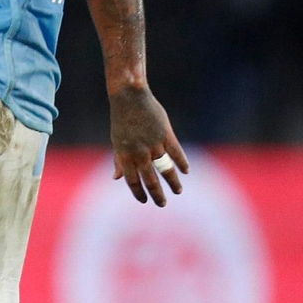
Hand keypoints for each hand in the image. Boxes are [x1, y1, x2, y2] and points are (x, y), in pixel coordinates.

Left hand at [108, 85, 188, 206]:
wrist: (130, 98)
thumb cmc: (122, 120)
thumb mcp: (116, 141)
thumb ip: (119, 160)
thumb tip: (116, 178)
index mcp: (125, 156)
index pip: (132, 181)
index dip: (139, 193)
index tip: (144, 200)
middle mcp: (139, 153)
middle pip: (150, 180)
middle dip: (157, 195)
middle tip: (162, 204)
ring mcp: (153, 144)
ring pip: (166, 170)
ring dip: (173, 182)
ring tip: (177, 191)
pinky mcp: (165, 135)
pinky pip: (176, 153)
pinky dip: (182, 163)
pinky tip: (186, 171)